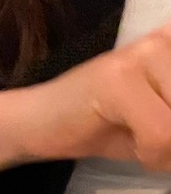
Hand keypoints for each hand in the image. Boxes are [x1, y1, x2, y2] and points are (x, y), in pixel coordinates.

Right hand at [10, 24, 170, 168]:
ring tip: (153, 152)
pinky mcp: (118, 78)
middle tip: (165, 153)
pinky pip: (162, 131)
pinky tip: (135, 152)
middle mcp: (167, 39)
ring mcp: (144, 54)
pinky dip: (153, 155)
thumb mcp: (167, 120)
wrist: (36, 124)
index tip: (167, 129)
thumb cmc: (105, 125)